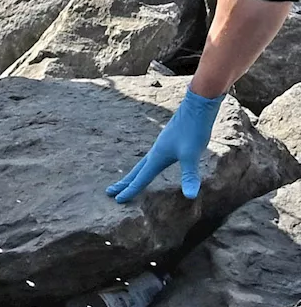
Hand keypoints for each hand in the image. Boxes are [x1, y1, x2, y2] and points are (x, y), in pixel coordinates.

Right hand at [106, 87, 223, 202]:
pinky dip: (144, 166)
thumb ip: (189, 175)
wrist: (196, 107)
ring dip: (132, 174)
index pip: (141, 178)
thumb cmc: (193, 130)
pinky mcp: (168, 142)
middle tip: (110, 192)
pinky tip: (151, 164)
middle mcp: (155, 152)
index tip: (117, 200)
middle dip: (123, 183)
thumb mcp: (192, 155)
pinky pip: (150, 158)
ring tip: (126, 181)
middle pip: (136, 171)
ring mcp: (161, 146)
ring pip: (142, 164)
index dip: (130, 190)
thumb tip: (190, 196)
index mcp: (157, 157)